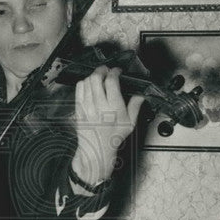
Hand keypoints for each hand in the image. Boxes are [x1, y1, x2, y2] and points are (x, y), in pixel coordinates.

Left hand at [72, 66, 143, 185]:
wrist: (97, 149)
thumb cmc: (112, 138)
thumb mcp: (129, 123)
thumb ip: (135, 107)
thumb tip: (140, 96)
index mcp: (113, 107)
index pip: (111, 81)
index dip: (114, 72)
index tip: (117, 71)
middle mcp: (99, 105)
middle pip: (97, 78)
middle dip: (102, 70)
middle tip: (106, 70)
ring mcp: (87, 106)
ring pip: (87, 81)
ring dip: (93, 76)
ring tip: (98, 77)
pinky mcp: (79, 109)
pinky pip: (79, 89)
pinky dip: (84, 83)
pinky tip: (89, 85)